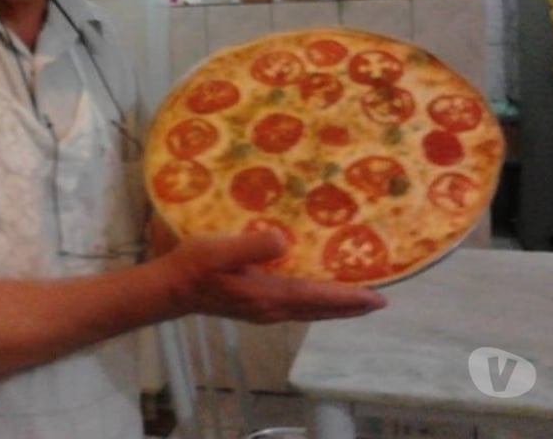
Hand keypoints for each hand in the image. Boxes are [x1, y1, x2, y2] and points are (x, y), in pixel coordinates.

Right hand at [158, 229, 386, 322]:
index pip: (317, 297)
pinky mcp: (256, 307)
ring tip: (356, 300)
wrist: (173, 288)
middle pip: (319, 310)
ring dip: (335, 307)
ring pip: (309, 311)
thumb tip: (284, 241)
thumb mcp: (221, 249)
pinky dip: (317, 304)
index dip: (347, 298)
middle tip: (379, 301)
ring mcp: (264, 311)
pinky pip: (297, 308)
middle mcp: (272, 309)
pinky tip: (316, 295)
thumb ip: (252, 246)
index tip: (377, 297)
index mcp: (268, 295)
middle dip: (349, 306)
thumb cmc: (196, 265)